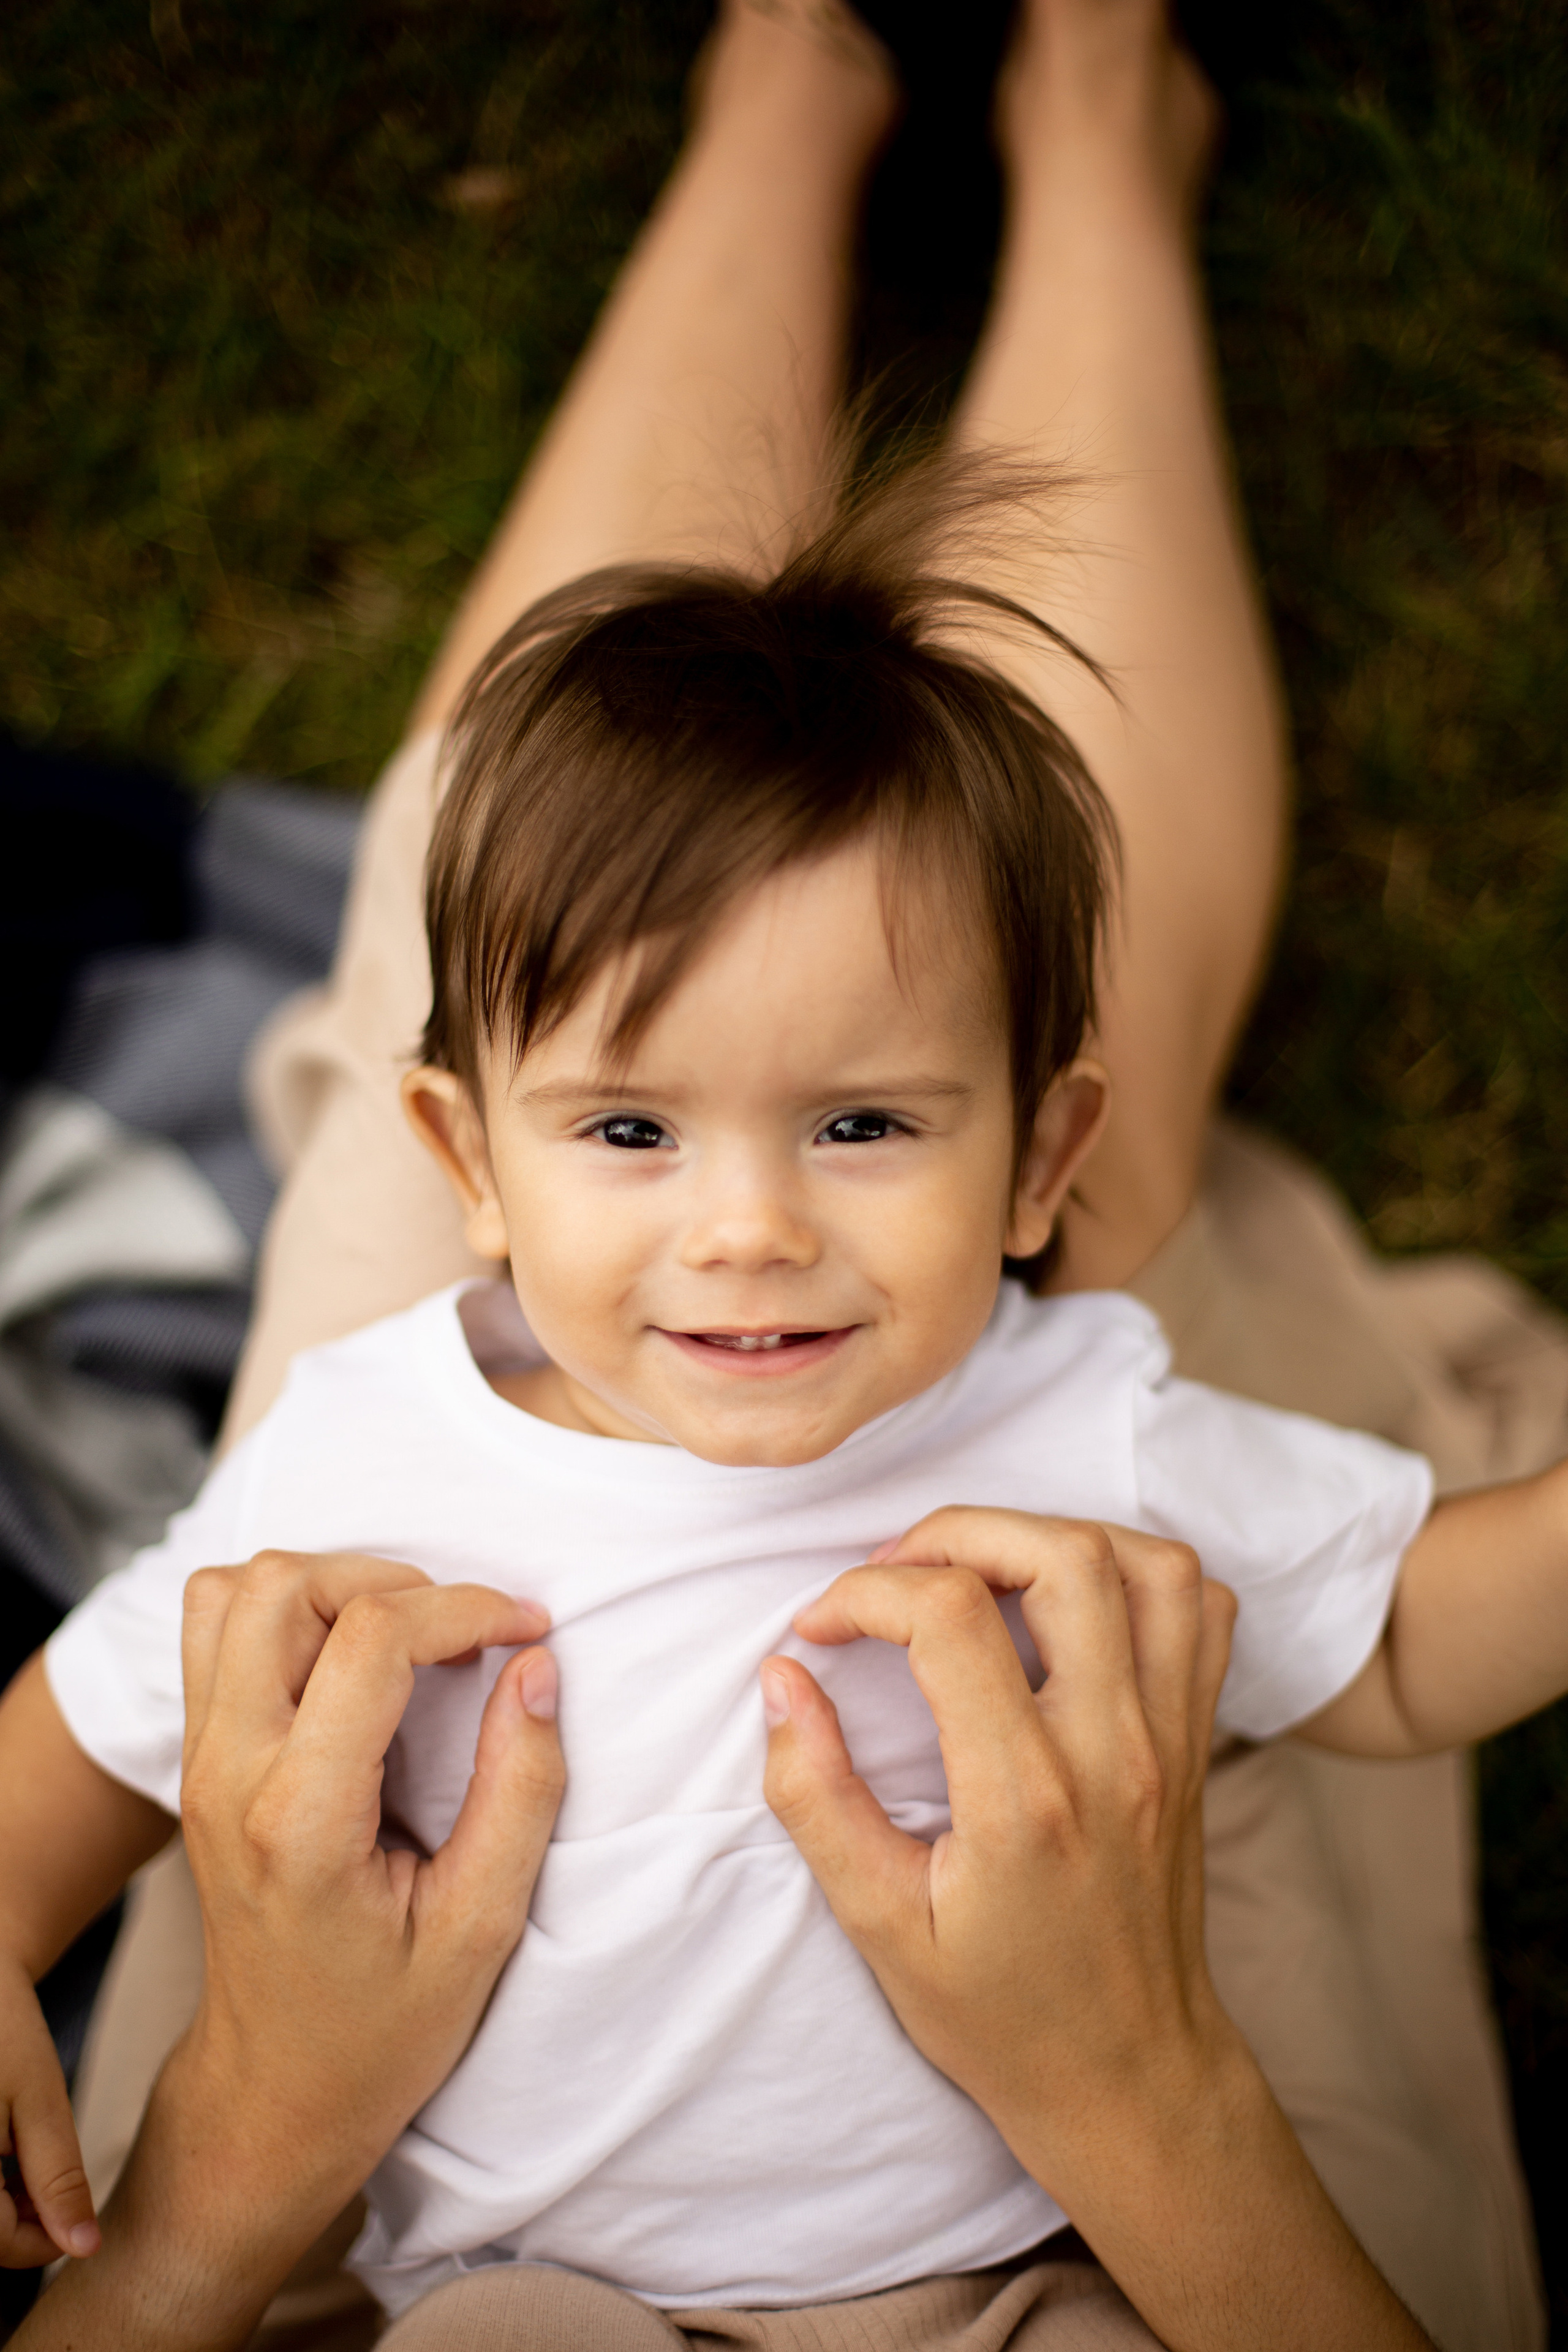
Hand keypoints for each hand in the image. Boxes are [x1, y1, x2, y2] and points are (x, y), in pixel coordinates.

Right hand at [0, 1957, 95, 2266]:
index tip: (79, 2214)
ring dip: (1, 2206)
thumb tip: (85, 2248)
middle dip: (21, 2223)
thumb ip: (59, 2181)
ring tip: (26, 2156)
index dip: (45, 2241)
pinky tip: (1, 2151)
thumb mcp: (42, 2105)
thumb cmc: (7, 2034)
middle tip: (50, 2177)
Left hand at [19, 1548, 561, 2351]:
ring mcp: (202, 1762)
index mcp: (301, 1818)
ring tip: (409, 1634)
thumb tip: (537, 1668)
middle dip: (393, 1578)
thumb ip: (521, 1790)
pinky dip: (288, 1609)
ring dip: (332, 1583)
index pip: (371, 1637)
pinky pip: (217, 1629)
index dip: (466, 1607)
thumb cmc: (382, 2026)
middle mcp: (230, 1774)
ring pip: (236, 1591)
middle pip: (284, 1587)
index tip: (528, 1631)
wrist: (276, 2090)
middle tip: (464, 1630)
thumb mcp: (482, 1927)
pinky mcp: (200, 1758)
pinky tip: (355, 1655)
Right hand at [761, 1508, 1432, 2350]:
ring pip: (1147, 1563)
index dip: (865, 1594)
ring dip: (1052, 1535)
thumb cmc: (999, 2013)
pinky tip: (1066, 1602)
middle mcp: (1115, 1752)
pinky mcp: (1199, 1741)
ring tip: (977, 1570)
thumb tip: (782, 1679)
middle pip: (1062, 1556)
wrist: (1129, 2077)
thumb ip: (815, 1796)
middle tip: (895, 1571)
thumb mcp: (877, 1926)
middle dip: (958, 1530)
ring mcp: (1172, 1741)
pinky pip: (1199, 1609)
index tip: (820, 1628)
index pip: (951, 1617)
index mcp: (1025, 1799)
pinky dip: (1137, 1573)